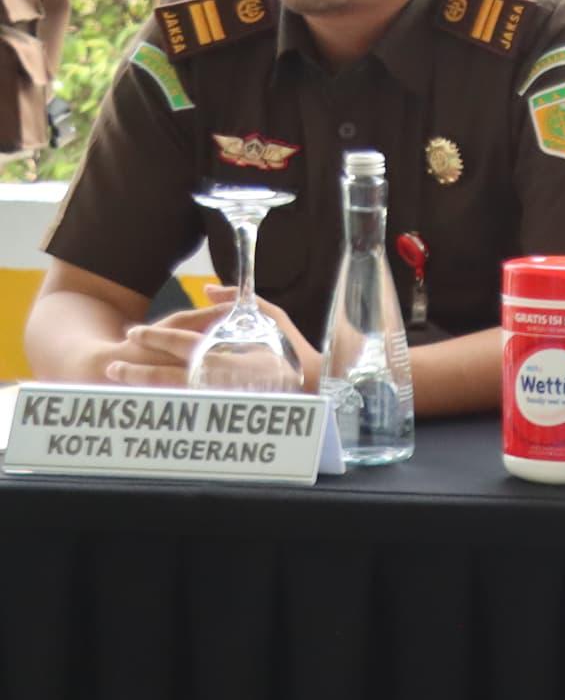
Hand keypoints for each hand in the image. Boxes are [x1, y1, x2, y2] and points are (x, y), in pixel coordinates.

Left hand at [103, 293, 320, 387]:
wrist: (317, 387)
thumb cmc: (294, 349)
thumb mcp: (272, 316)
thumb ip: (236, 301)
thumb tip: (206, 287)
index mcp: (231, 352)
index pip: (184, 343)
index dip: (156, 338)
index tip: (134, 333)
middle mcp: (221, 377)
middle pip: (169, 374)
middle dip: (138, 368)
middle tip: (113, 364)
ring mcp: (221, 398)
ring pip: (172, 395)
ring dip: (143, 388)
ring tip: (118, 382)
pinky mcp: (224, 412)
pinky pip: (185, 408)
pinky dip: (162, 404)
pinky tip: (143, 401)